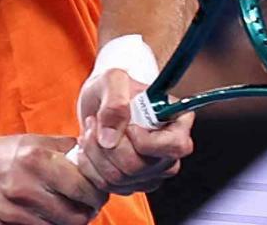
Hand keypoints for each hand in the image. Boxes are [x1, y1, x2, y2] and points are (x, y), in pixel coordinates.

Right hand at [0, 134, 107, 224]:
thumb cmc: (9, 155)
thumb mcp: (37, 142)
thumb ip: (70, 148)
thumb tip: (100, 154)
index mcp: (35, 158)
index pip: (83, 187)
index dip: (97, 193)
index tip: (99, 193)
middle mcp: (22, 185)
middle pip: (75, 215)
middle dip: (87, 213)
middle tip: (88, 207)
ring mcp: (9, 209)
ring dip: (69, 223)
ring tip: (68, 212)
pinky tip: (48, 219)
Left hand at [75, 69, 193, 193]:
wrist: (100, 101)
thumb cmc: (113, 87)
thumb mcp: (113, 80)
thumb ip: (115, 102)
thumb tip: (110, 139)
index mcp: (178, 124)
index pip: (175, 147)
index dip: (145, 141)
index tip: (128, 124)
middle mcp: (169, 153)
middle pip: (139, 167)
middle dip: (108, 145)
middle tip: (96, 121)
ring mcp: (152, 173)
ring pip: (118, 178)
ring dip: (95, 153)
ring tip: (91, 130)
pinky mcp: (132, 184)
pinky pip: (106, 186)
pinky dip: (89, 165)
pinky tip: (89, 146)